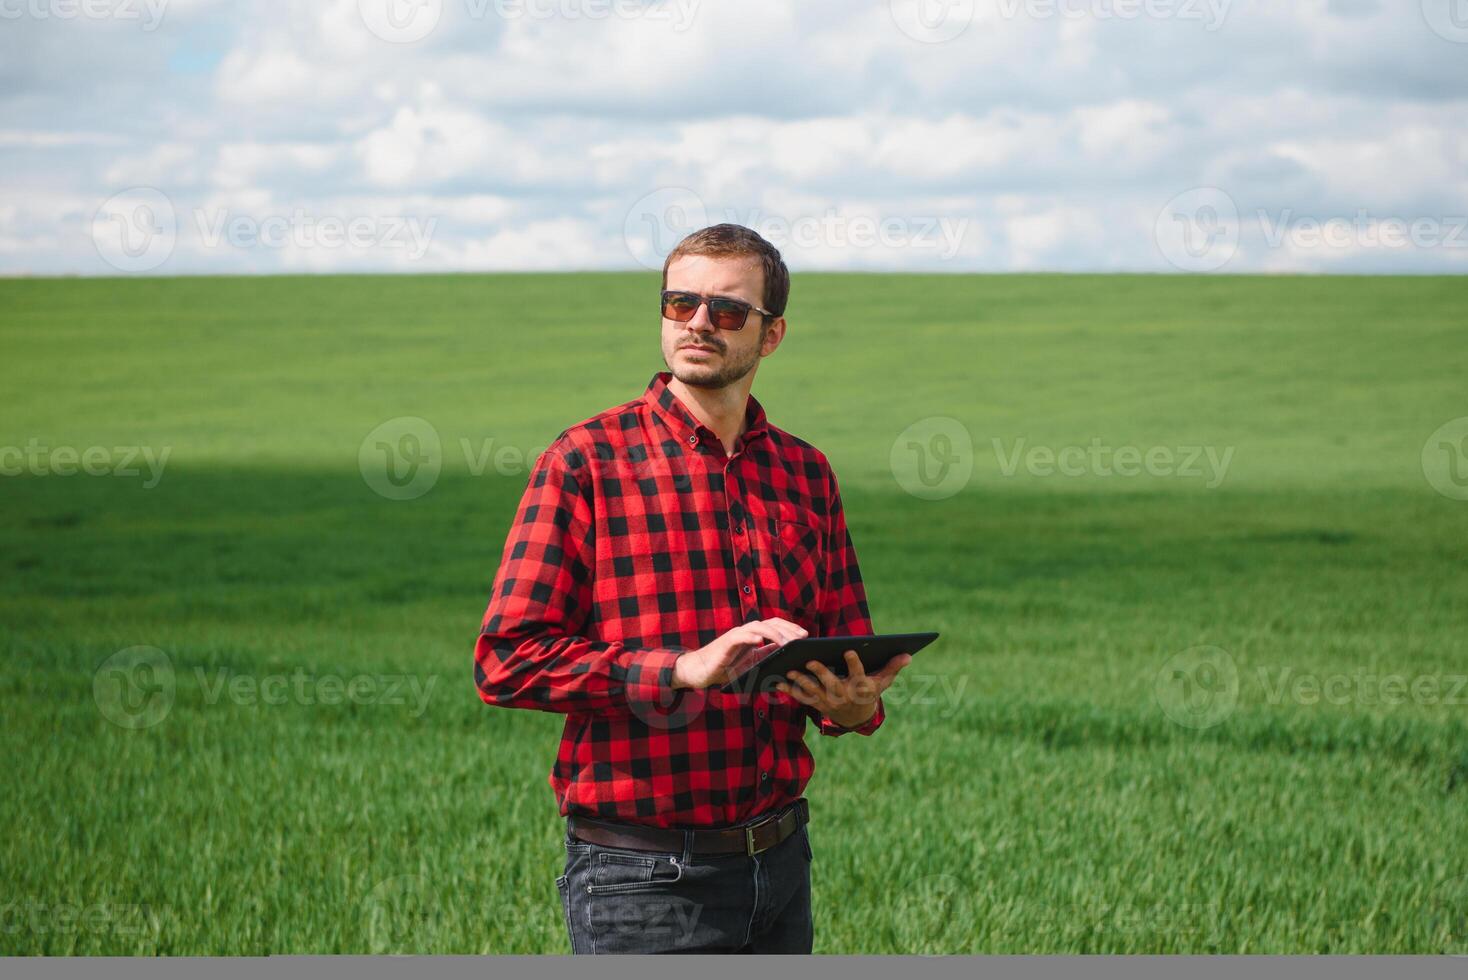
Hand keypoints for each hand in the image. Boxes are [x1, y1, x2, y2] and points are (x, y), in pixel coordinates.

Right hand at [671, 618, 808, 690]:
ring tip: (786, 641)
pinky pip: (740, 636)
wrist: (700, 671)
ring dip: (774, 633)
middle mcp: (746, 632)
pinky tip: (760, 641)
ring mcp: (736, 635)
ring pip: (758, 627)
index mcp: (753, 636)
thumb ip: (766, 656)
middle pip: (770, 623)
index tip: (805, 636)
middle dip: (788, 629)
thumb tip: (786, 656)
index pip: (775, 626)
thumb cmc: (725, 668)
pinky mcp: (726, 643)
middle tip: (802, 637)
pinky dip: (751, 637)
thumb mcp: (751, 663)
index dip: (790, 628)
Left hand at [776, 650, 911, 728]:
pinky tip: (777, 681)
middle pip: (832, 684)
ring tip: (789, 669)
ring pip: (814, 691)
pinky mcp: (817, 704)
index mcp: (861, 688)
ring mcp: (829, 702)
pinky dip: (789, 690)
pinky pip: (801, 698)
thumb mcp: (883, 681)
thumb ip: (893, 667)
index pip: (858, 675)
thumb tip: (908, 654)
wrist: (856, 717)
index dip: (854, 664)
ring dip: (801, 681)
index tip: (849, 650)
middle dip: (821, 673)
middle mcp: (845, 696)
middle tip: (810, 660)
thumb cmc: (869, 691)